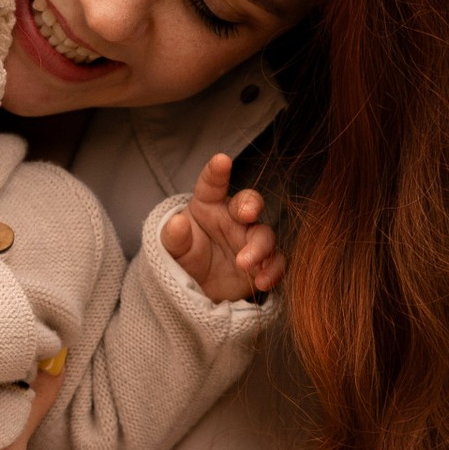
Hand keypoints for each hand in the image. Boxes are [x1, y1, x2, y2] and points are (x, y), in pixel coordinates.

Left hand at [159, 151, 285, 304]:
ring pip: (265, 235)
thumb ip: (174, 237)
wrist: (196, 289)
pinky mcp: (263, 261)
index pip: (212, 184)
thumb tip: (177, 223)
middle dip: (251, 204)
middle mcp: (233, 217)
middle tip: (247, 213)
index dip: (217, 171)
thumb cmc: (184, 258)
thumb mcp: (172, 249)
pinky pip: (276, 262)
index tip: (221, 160)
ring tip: (244, 263)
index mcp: (208, 204)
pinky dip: (273, 270)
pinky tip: (262, 281)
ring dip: (259, 248)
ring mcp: (250, 239)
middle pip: (249, 203)